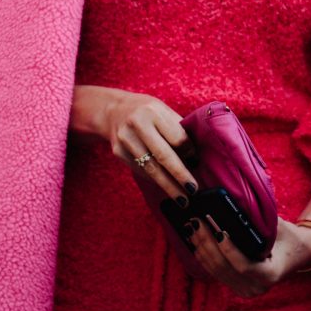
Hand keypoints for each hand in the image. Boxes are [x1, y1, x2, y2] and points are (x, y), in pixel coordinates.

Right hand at [70, 85, 195, 200]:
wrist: (114, 111)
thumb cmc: (148, 112)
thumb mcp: (163, 112)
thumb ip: (178, 130)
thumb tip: (196, 157)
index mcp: (153, 111)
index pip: (177, 137)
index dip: (189, 152)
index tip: (197, 163)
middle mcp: (137, 124)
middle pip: (163, 155)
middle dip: (180, 175)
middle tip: (193, 190)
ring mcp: (125, 139)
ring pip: (150, 168)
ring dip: (168, 185)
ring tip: (182, 199)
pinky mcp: (118, 151)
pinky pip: (140, 171)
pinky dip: (155, 180)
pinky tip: (165, 187)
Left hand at [183, 216, 310, 298]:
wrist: (298, 254)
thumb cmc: (290, 237)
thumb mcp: (279, 227)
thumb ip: (258, 222)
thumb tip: (231, 208)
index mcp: (271, 275)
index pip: (243, 266)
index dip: (228, 249)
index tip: (218, 230)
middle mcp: (257, 288)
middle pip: (224, 268)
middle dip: (207, 243)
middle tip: (196, 220)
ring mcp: (245, 291)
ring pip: (215, 270)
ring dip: (201, 247)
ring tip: (191, 226)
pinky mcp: (236, 287)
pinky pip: (215, 272)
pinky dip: (203, 255)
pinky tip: (195, 239)